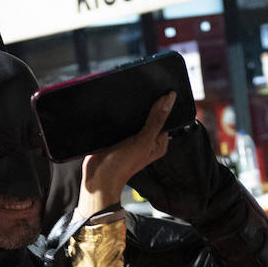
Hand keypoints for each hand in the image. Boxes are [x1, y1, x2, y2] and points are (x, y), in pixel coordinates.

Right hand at [76, 92, 174, 219]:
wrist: (98, 178)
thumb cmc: (122, 165)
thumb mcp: (143, 140)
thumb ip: (157, 119)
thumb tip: (170, 98)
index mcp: (158, 142)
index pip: (165, 117)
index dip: (163, 104)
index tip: (160, 89)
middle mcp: (147, 140)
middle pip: (150, 115)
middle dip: (146, 105)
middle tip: (142, 91)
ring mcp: (131, 138)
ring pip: (135, 117)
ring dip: (132, 110)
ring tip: (128, 98)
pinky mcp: (117, 136)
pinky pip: (122, 121)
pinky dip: (120, 115)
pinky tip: (117, 107)